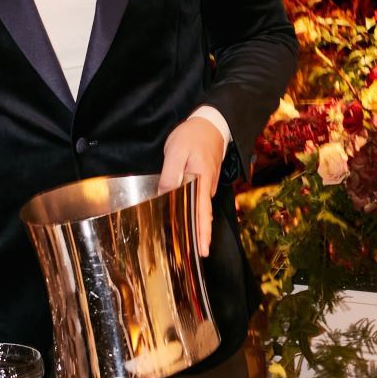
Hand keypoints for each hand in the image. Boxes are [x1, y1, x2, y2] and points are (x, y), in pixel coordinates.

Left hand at [159, 116, 225, 256]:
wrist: (211, 122)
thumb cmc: (192, 136)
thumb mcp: (176, 151)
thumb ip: (171, 173)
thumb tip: (165, 194)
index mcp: (202, 181)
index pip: (202, 212)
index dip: (203, 232)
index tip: (203, 250)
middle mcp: (208, 186)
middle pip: (204, 215)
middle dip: (202, 235)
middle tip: (198, 254)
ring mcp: (208, 184)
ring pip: (201, 209)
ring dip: (197, 224)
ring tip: (190, 242)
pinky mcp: (205, 181)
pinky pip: (199, 201)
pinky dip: (195, 212)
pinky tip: (187, 219)